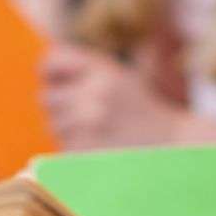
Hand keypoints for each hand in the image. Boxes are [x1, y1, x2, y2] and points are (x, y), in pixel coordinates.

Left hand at [39, 43, 182, 148]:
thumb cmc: (143, 114)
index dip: (51, 74)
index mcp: (104, 71)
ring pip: (54, 126)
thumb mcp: (120, 79)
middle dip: (62, 108)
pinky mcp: (86, 153)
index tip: (59, 83)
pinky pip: (64, 148)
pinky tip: (101, 150)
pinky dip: (76, 151)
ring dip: (70, 131)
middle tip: (89, 116)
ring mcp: (89, 125)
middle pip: (47, 99)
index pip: (50, 63)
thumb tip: (40, 72)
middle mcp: (95, 93)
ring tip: (99, 135)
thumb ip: (84, 71)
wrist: (175, 149)